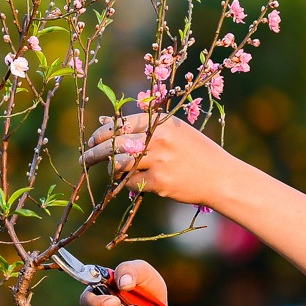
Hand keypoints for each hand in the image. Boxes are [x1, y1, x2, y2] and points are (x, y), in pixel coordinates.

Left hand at [80, 112, 232, 208]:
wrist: (220, 177)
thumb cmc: (196, 151)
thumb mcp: (175, 130)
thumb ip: (144, 125)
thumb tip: (107, 122)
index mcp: (161, 123)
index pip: (121, 124)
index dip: (102, 133)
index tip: (93, 140)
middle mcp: (158, 140)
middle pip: (115, 145)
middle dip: (95, 153)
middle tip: (84, 159)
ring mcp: (158, 162)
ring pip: (119, 165)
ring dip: (108, 169)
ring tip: (105, 170)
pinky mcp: (159, 183)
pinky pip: (131, 183)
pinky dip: (127, 183)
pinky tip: (130, 182)